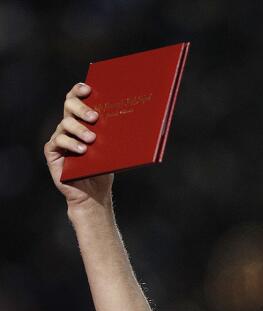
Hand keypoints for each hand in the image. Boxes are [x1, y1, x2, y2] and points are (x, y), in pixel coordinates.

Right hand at [44, 83, 112, 209]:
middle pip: (69, 105)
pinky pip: (58, 142)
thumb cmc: (104, 170)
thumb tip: (134, 119)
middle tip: (95, 118)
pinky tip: (82, 150)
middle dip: (81, 108)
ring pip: (65, 124)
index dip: (79, 90)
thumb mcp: (112, 149)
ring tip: (92, 139)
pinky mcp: (53, 152)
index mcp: (82, 120)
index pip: (77, 98)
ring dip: (80, 129)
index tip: (89, 89)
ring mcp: (60, 138)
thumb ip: (114, 133)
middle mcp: (69, 125)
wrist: (94, 194)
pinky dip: (70, 144)